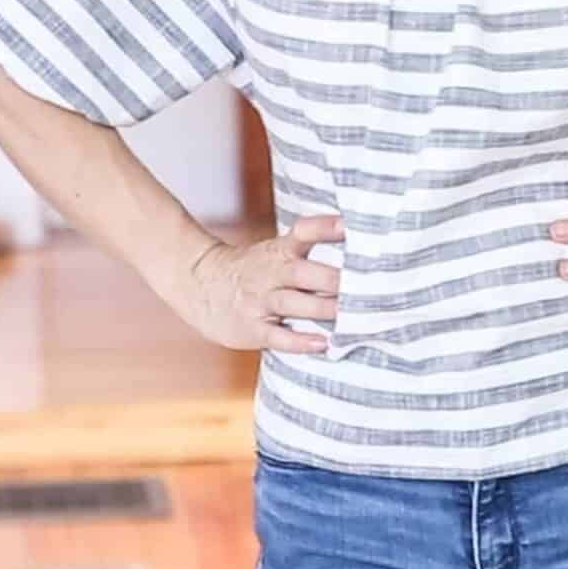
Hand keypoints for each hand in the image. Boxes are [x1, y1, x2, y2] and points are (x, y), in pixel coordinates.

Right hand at [166, 214, 344, 352]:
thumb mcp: (275, 252)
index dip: (325, 228)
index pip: (303, 232)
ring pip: (293, 303)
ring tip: (352, 315)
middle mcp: (271, 273)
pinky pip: (277, 335)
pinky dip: (299, 340)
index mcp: (280, 251)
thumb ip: (310, 252)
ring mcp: (259, 301)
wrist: (200, 286)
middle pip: (304, 272)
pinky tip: (321, 342)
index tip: (348, 226)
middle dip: (334, 279)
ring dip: (323, 308)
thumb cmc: (255, 270)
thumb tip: (360, 252)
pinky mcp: (252, 328)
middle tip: (367, 286)